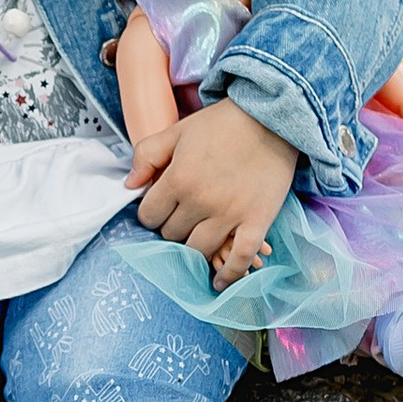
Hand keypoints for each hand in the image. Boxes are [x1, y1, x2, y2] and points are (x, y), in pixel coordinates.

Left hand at [128, 99, 296, 292]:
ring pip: (198, 250)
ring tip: (198, 239)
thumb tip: (129, 185)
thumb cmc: (222, 123)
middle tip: (184, 216)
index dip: (151, 213)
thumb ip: (147, 155)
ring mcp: (230, 215)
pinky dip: (230, 274)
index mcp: (178, 180)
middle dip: (172, 227)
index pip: (149, 216)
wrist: (272, 119)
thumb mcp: (177, 131)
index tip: (161, 207)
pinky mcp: (257, 222)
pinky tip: (220, 282)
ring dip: (194, 247)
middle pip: (172, 235)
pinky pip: (240, 258)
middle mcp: (201, 202)